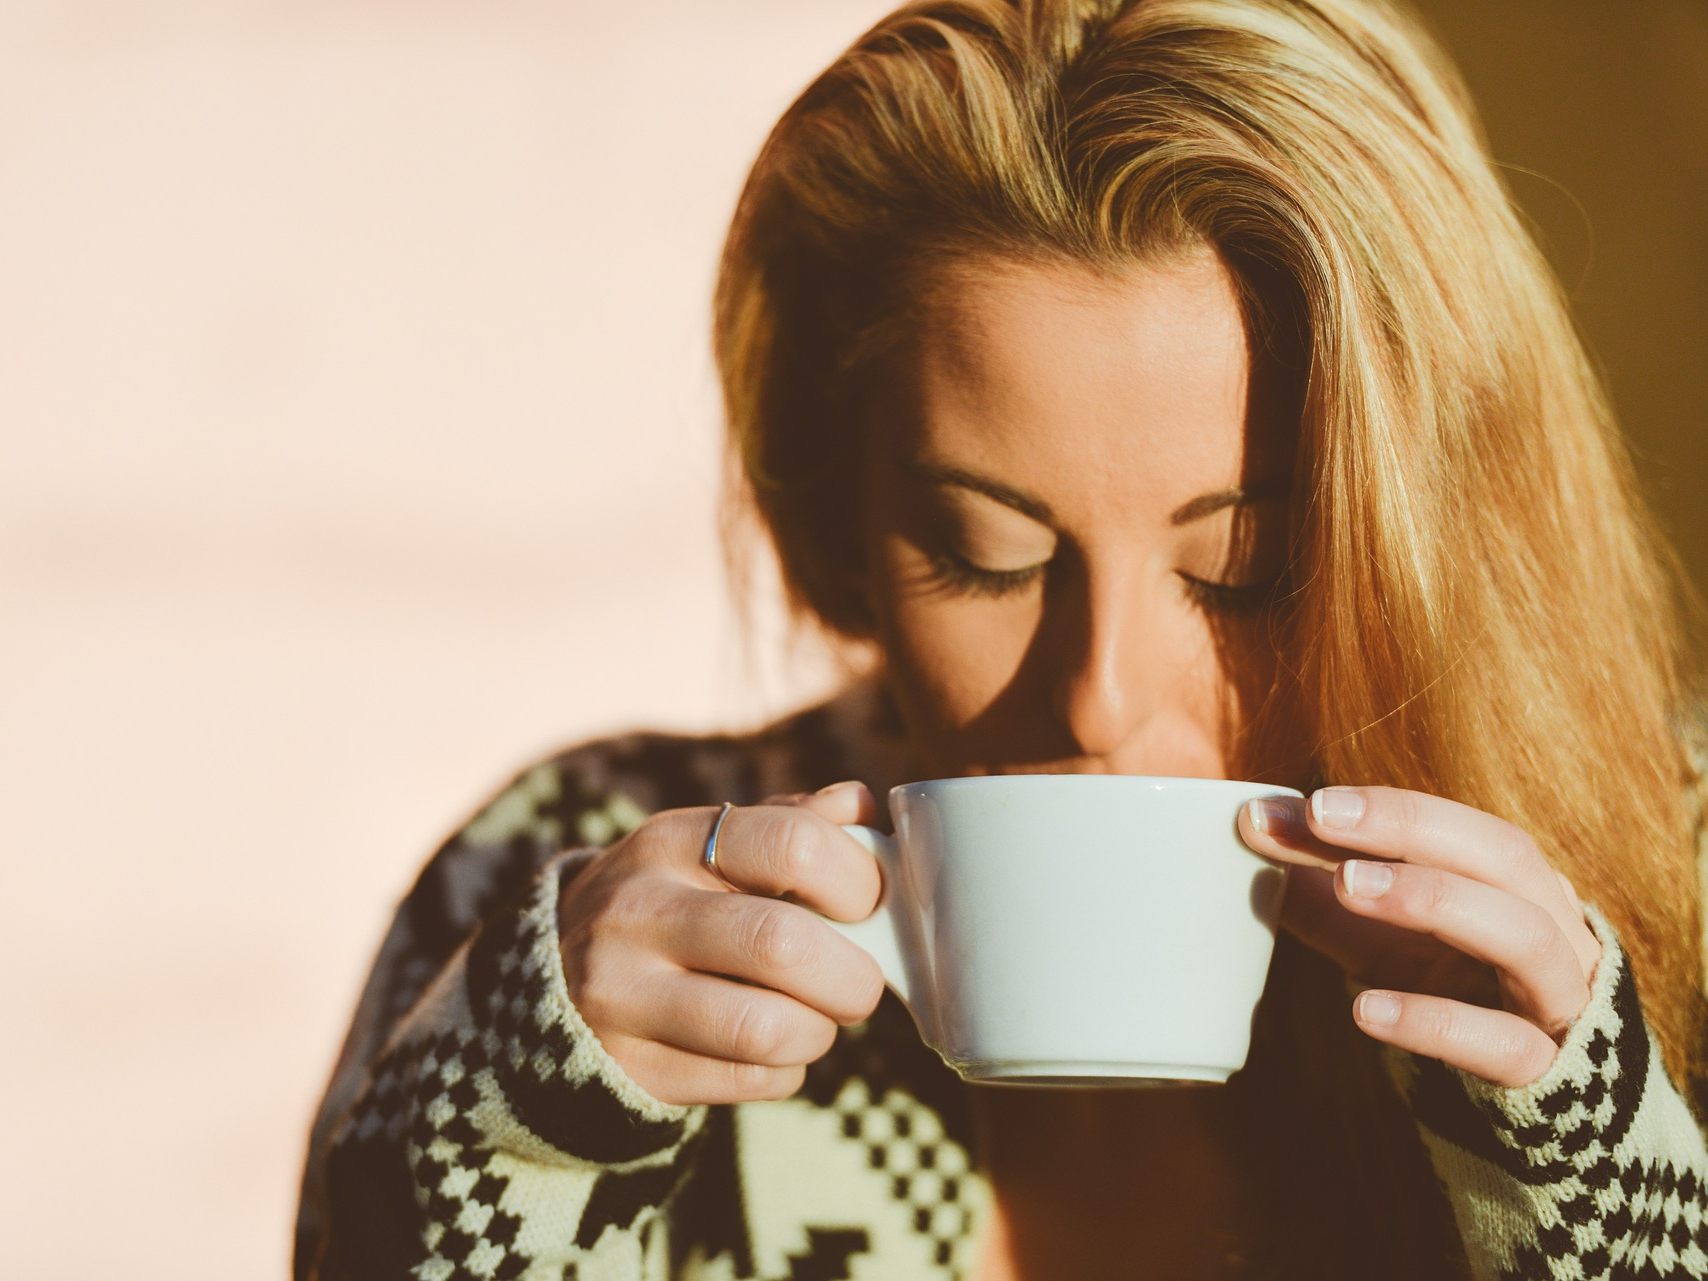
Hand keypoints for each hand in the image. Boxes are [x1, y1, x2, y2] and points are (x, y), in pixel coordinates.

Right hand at [555, 781, 886, 1106]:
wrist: (551, 980)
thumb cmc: (670, 903)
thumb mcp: (710, 847)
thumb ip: (790, 823)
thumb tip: (863, 808)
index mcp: (672, 841)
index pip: (793, 844)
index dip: (857, 880)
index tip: (867, 905)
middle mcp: (639, 911)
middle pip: (782, 944)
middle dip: (851, 975)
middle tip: (858, 982)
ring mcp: (623, 994)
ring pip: (765, 1029)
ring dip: (817, 1031)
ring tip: (814, 1018)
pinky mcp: (627, 1067)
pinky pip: (745, 1080)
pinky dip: (783, 1071)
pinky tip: (771, 1050)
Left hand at [1237, 785, 1602, 1086]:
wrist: (1533, 1113)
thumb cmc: (1447, 994)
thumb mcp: (1380, 937)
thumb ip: (1321, 886)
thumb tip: (1252, 824)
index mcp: (1516, 886)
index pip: (1457, 827)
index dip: (1386, 808)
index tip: (1306, 802)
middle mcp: (1554, 928)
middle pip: (1505, 855)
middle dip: (1410, 827)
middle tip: (1321, 816)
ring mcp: (1559, 1001)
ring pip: (1524, 935)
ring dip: (1434, 899)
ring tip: (1346, 885)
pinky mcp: (1548, 1074)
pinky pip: (1504, 1043)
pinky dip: (1436, 1021)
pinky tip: (1365, 1009)